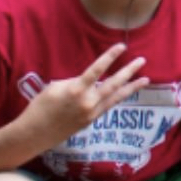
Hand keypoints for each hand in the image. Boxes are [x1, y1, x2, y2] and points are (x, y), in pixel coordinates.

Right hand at [22, 45, 148, 143]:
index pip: (97, 69)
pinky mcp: (91, 121)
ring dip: (131, 88)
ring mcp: (91, 113)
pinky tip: (125, 92)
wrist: (35, 134)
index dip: (110, 57)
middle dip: (129, 72)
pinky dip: (117, 98)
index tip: (122, 46)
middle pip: (113, 84)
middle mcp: (88, 102)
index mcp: (76, 90)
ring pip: (116, 98)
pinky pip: (108, 106)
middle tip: (142, 61)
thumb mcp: (54, 87)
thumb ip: (74, 82)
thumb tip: (86, 83)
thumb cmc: (40, 107)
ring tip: (145, 80)